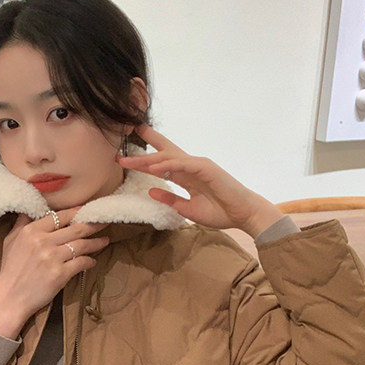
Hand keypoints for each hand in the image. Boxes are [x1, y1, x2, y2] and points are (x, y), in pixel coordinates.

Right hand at [0, 209, 109, 338]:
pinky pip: (81, 263)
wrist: (10, 298)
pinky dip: (89, 261)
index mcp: (31, 231)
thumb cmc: (10, 270)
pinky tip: (93, 261)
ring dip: (96, 243)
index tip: (88, 210)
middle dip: (93, 224)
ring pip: (81, 245)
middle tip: (105, 221)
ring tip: (105, 240)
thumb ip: (22, 223)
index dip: (77, 212)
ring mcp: (52, 258)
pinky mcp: (60, 274)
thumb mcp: (11, 241)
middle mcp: (43, 241)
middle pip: (76, 229)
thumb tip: (30, 208)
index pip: (60, 216)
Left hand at [119, 124, 282, 236]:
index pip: (161, 164)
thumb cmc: (220, 212)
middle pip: (162, 153)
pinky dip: (167, 165)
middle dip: (142, 151)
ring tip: (128, 160)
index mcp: (186, 176)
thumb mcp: (187, 209)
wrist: (243, 215)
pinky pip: (182, 164)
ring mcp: (197, 165)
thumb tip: (151, 191)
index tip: (124, 158)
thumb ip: (170, 200)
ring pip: (168, 158)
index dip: (143, 160)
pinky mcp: (205, 167)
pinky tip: (152, 167)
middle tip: (121, 149)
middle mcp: (190, 167)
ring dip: (147, 159)